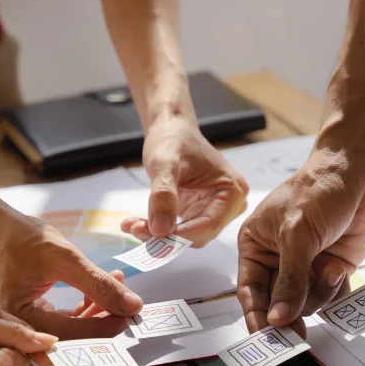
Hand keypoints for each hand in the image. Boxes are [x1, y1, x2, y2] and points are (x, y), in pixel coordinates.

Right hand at [0, 212, 143, 339]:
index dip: (104, 327)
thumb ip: (98, 284)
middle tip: (127, 307)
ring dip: (96, 313)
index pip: (70, 336)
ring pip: (69, 332)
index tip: (130, 316)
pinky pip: (62, 321)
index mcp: (17, 320)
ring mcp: (23, 325)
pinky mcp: (31, 315)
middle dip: (101, 323)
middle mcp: (17, 330)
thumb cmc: (21, 237)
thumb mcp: (64, 258)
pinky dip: (83, 309)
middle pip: (70, 340)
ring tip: (117, 290)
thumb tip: (133, 305)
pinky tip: (101, 291)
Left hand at [122, 117, 247, 245]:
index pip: (210, 224)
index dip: (182, 235)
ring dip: (158, 234)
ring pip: (186, 235)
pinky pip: (178, 229)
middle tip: (136, 228)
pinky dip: (157, 227)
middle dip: (167, 235)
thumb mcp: (165, 164)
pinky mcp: (198, 212)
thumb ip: (163, 196)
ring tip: (132, 224)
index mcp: (232, 190)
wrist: (170, 129)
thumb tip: (160, 231)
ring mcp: (214, 209)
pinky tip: (135, 222)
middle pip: (198, 233)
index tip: (152, 235)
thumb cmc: (174, 140)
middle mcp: (229, 204)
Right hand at [237, 150, 364, 335]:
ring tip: (328, 270)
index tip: (266, 342)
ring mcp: (307, 265)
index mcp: (256, 246)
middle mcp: (279, 259)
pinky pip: (330, 296)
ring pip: (306, 304)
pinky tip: (338, 266)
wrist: (359, 169)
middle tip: (298, 334)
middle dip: (290, 313)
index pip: (250, 292)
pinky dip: (336, 289)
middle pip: (278, 304)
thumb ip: (289, 279)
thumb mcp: (297, 234)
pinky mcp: (332, 267)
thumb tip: (277, 317)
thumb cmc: (318, 188)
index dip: (257, 318)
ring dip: (318, 294)